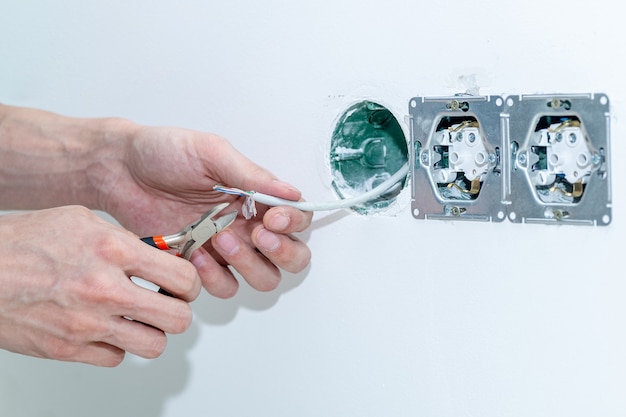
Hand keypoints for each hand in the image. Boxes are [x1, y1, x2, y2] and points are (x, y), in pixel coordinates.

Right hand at [0, 206, 200, 365]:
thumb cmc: (24, 242)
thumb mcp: (83, 221)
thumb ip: (125, 240)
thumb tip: (158, 254)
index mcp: (113, 251)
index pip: (184, 277)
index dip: (190, 282)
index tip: (184, 283)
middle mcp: (105, 289)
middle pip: (178, 318)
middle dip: (178, 310)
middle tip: (168, 303)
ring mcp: (87, 323)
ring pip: (154, 345)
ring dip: (152, 332)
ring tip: (140, 319)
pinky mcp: (68, 348)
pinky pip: (116, 358)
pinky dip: (116, 346)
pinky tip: (107, 329)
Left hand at [98, 124, 311, 298]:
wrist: (118, 170)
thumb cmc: (163, 152)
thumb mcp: (211, 153)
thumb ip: (252, 175)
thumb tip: (292, 193)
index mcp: (257, 196)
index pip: (297, 219)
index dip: (294, 224)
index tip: (274, 218)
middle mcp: (249, 225)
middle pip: (292, 257)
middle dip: (283, 253)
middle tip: (258, 236)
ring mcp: (226, 248)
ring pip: (263, 278)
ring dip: (249, 266)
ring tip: (220, 239)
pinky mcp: (201, 265)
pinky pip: (224, 286)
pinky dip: (215, 277)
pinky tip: (196, 253)